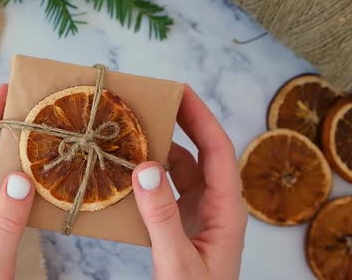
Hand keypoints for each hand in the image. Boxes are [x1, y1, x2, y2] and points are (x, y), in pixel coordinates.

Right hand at [132, 85, 247, 279]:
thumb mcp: (178, 262)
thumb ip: (162, 217)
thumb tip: (144, 167)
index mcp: (225, 209)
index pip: (217, 150)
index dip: (201, 117)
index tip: (179, 90)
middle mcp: (214, 205)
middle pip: (200, 153)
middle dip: (178, 125)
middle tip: (150, 102)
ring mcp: (197, 214)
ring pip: (180, 170)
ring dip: (158, 150)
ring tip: (131, 133)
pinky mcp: (180, 224)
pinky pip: (165, 190)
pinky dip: (148, 176)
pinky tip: (127, 172)